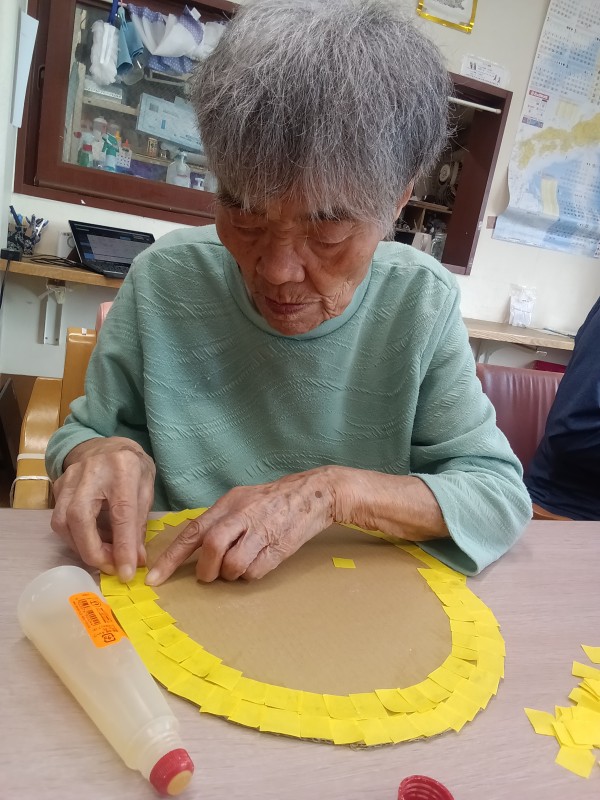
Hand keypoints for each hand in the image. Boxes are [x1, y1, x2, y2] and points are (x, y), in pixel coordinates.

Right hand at [50, 437, 155, 580]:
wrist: (110, 446)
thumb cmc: (133, 469)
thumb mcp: (147, 490)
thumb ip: (140, 524)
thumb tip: (136, 560)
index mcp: (122, 469)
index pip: (121, 513)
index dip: (123, 546)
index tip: (127, 572)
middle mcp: (92, 470)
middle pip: (79, 517)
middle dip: (92, 550)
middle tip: (109, 567)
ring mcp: (70, 477)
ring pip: (62, 521)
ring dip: (80, 546)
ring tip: (102, 555)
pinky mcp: (57, 485)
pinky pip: (59, 519)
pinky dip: (73, 537)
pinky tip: (90, 540)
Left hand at [146, 468, 335, 584]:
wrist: (313, 494)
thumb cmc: (271, 501)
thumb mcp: (241, 500)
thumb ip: (219, 521)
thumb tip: (194, 548)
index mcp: (228, 504)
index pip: (193, 532)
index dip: (172, 557)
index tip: (155, 578)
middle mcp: (242, 516)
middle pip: (212, 548)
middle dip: (207, 570)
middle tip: (209, 576)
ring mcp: (262, 531)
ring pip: (233, 565)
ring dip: (231, 574)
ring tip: (239, 565)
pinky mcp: (279, 547)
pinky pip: (255, 572)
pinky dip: (251, 574)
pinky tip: (258, 561)